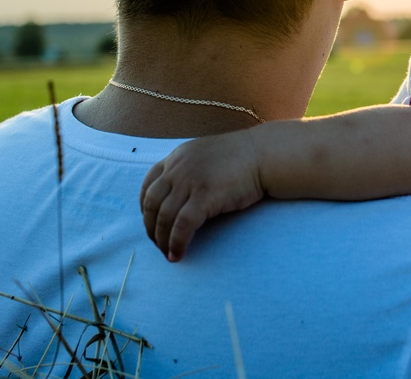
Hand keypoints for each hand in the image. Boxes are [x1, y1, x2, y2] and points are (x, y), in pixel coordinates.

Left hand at [140, 132, 264, 261]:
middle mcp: (179, 167)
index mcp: (178, 156)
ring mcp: (190, 181)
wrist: (265, 155)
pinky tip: (178, 254)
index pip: (149, 184)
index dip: (145, 207)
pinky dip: (176, 243)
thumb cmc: (242, 158)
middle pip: (152, 203)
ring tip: (168, 254)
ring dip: (162, 240)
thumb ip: (190, 168)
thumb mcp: (207, 156)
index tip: (151, 222)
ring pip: (164, 217)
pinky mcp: (204, 197)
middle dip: (151, 228)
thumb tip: (181, 192)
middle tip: (158, 244)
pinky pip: (182, 226)